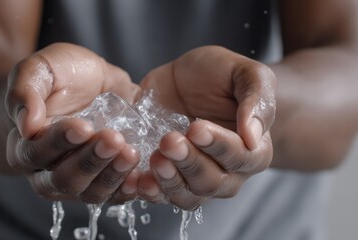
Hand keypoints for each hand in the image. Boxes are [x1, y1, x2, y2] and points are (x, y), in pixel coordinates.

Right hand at [5, 43, 140, 203]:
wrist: (91, 82)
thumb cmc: (60, 75)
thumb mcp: (40, 69)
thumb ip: (25, 91)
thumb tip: (27, 126)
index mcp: (24, 146)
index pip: (35, 153)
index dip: (58, 142)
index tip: (83, 126)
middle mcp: (47, 171)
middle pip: (63, 180)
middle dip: (89, 161)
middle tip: (113, 139)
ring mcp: (78, 181)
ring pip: (90, 192)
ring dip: (111, 176)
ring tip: (130, 153)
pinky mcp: (104, 182)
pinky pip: (114, 196)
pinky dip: (127, 189)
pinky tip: (140, 176)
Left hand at [138, 46, 275, 209]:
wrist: (188, 78)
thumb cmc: (222, 75)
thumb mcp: (246, 73)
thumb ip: (257, 99)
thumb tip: (253, 136)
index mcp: (253, 149)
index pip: (241, 158)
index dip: (219, 146)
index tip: (196, 128)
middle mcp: (228, 172)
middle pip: (211, 182)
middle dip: (189, 163)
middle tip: (169, 141)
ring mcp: (195, 178)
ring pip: (187, 196)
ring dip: (169, 182)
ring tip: (155, 159)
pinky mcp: (168, 175)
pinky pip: (160, 194)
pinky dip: (148, 190)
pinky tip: (137, 178)